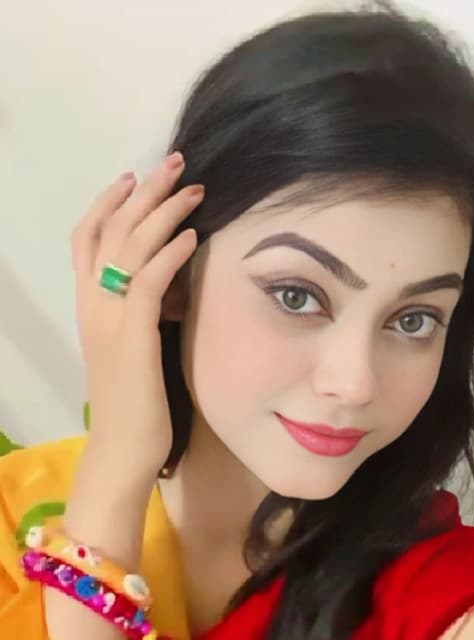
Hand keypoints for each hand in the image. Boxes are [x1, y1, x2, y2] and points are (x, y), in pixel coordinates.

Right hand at [70, 152, 203, 478]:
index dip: (107, 202)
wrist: (124, 450)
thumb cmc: (135, 405)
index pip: (86, 239)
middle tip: (174, 162)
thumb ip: (140, 315)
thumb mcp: (132, 349)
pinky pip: (150, 282)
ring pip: (129, 248)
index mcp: (89, 306)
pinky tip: (193, 236)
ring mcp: (109, 320)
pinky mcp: (133, 338)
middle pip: (111, 231)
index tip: (133, 176)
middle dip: (143, 191)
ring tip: (192, 188)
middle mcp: (93, 305)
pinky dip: (170, 254)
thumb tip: (168, 288)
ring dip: (163, 212)